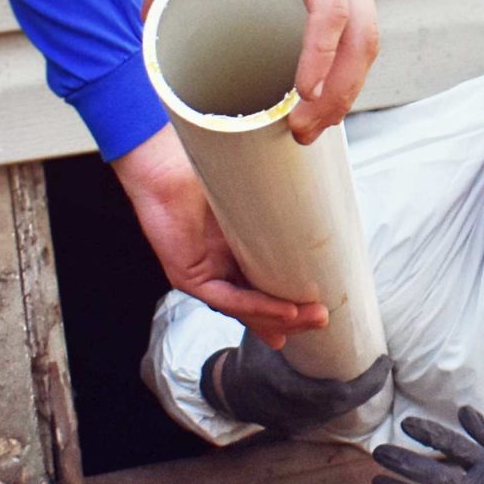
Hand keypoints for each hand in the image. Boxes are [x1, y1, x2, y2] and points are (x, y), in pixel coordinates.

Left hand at [114, 127, 324, 346]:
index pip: (263, 287)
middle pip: (258, 306)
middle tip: (322, 319)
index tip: (318, 309)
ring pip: (245, 309)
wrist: (162, 165)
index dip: (289, 304)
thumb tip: (319, 199)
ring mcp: (203, 275)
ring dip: (281, 318)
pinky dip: (258, 307)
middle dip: (292, 319)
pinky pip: (227, 299)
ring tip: (311, 317)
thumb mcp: (249, 195)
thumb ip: (273, 206)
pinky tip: (284, 311)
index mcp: (232, 251)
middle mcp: (218, 267)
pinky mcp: (188, 277)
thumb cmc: (201, 172)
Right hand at [153, 0, 376, 144]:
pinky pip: (331, 8)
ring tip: (300, 124)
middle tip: (300, 136)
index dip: (337, 82)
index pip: (353, 34)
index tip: (304, 119)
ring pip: (357, 35)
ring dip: (334, 89)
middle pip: (364, 45)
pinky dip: (321, 52)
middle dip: (338, 99)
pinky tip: (304, 85)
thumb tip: (148, 30)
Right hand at [203, 332, 391, 430]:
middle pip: (347, 403)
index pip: (340, 392)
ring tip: (376, 370)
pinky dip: (346, 402)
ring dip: (361, 394)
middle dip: (370, 384)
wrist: (230, 390)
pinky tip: (359, 386)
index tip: (385, 360)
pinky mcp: (300, 426)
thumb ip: (283, 316)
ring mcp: (298, 423)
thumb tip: (313, 282)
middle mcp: (295, 412)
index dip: (368, 380)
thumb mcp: (262, 333)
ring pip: (341, 412)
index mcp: (286, 388)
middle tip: (384, 361)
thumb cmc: (250, 356)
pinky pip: (331, 416)